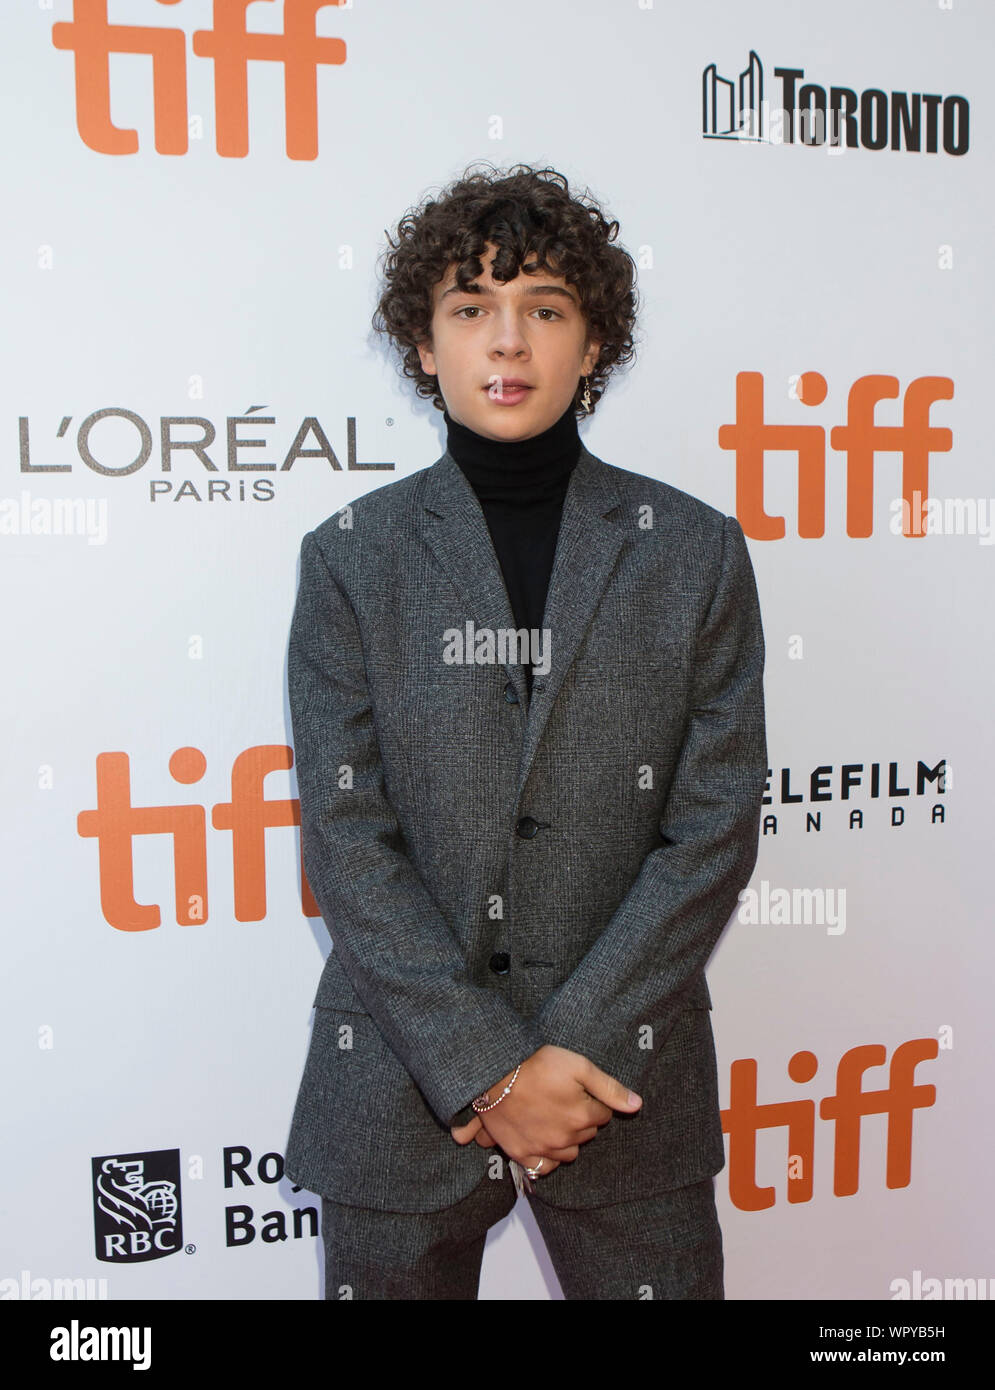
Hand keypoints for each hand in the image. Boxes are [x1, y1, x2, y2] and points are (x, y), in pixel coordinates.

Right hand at [449, 1045, 640, 1178]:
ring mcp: (543, 1149)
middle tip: (564, 1099)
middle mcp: (565, 1138)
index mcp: (582, 1116)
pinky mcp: (522, 1155)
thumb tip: (637, 1105)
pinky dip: (549, 1157)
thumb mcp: (577, 1066)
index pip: (603, 1115)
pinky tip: (544, 1139)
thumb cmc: (536, 1065)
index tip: (578, 1090)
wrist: (493, 1074)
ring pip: (570, 1153)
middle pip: (587, 1134)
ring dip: (568, 1139)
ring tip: (553, 1117)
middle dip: (581, 1119)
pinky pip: (546, 1167)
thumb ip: (609, 1087)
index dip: (592, 1100)